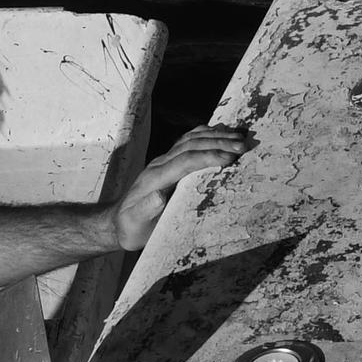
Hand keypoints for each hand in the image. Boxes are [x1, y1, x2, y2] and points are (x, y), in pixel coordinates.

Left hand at [109, 123, 252, 245]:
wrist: (118, 222)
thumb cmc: (131, 227)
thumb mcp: (135, 224)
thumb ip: (145, 210)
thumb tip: (159, 197)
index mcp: (155, 178)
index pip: (185, 161)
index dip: (208, 157)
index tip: (230, 158)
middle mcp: (159, 164)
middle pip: (191, 145)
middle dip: (218, 143)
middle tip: (243, 145)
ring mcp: (163, 160)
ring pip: (191, 140)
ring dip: (216, 136)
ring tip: (239, 138)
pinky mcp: (167, 161)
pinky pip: (188, 141)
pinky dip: (206, 134)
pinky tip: (220, 133)